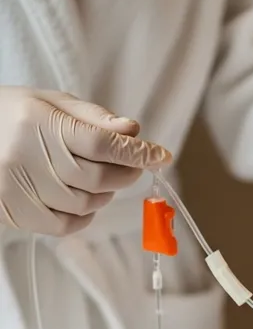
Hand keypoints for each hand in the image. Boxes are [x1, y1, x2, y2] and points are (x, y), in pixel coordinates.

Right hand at [0, 87, 171, 235]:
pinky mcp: (16, 213)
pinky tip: (80, 196)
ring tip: (96, 177)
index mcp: (38, 122)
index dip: (137, 153)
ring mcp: (19, 189)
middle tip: (131, 166)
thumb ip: (93, 118)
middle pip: (98, 178)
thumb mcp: (50, 103)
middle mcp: (26, 157)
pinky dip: (84, 215)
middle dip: (125, 173)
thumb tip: (134, 132)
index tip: (161, 156)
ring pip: (86, 204)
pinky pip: (66, 225)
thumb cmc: (12, 115)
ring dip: (103, 194)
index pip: (101, 143)